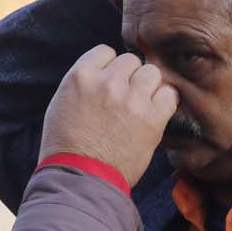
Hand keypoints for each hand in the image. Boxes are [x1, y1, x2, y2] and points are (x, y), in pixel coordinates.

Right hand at [39, 45, 177, 186]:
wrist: (79, 179)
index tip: (110, 83)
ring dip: (148, 87)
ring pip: (152, 73)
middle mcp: (107, 83)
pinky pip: (169, 94)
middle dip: (129, 77)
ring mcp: (131, 100)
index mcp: (81, 75)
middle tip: (125, 98)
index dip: (110, 67)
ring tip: (140, 106)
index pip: (106, 51)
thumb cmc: (66, 145)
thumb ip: (85, 81)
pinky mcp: (151, 119)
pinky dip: (165, 102)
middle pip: (131, 61)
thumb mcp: (62, 102)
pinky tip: (154, 114)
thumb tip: (107, 68)